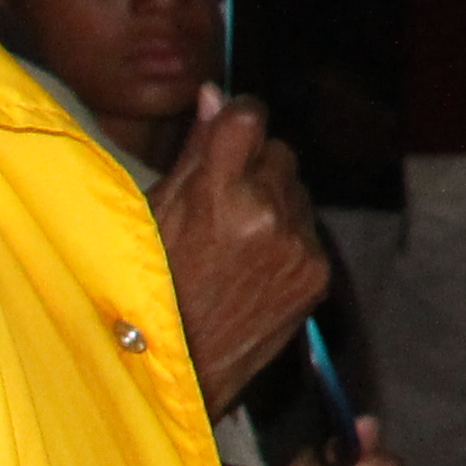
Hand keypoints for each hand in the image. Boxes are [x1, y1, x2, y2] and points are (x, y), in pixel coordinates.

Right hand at [152, 88, 327, 413]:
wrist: (179, 371)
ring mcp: (297, 245)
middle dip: (254, 168)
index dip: (237, 121)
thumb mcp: (152, 215)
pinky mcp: (317, 273)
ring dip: (273, 202)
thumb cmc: (148, 292)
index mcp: (219, 194)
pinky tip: (254, 267)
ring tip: (235, 243)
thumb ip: (194, 152)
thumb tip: (214, 94)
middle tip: (222, 206)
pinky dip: (288, 238)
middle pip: (278, 152)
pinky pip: (308, 230)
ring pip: (296, 190)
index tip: (229, 132)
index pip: (250, 117)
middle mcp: (267, 214)